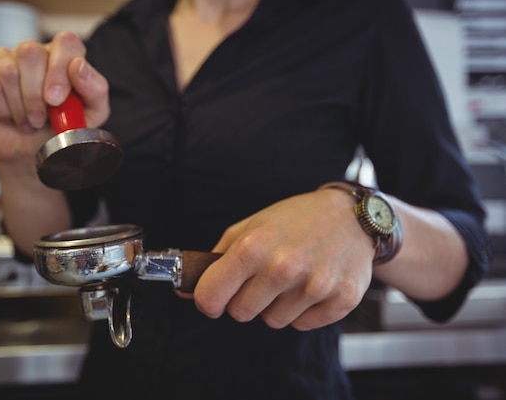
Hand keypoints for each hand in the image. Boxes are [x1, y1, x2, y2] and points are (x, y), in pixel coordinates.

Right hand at [0, 32, 109, 164]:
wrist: (34, 154)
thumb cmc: (63, 128)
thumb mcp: (92, 114)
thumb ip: (95, 89)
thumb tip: (78, 66)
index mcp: (64, 56)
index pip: (65, 42)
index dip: (60, 69)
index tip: (56, 99)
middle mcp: (34, 52)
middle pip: (30, 52)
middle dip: (35, 95)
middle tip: (41, 119)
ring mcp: (4, 60)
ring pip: (8, 70)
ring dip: (20, 107)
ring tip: (28, 121)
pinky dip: (2, 110)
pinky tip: (8, 117)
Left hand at [194, 188, 374, 330]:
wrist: (353, 217)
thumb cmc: (296, 219)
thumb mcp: (250, 225)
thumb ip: (217, 259)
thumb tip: (187, 292)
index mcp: (254, 246)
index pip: (211, 297)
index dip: (208, 300)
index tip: (214, 296)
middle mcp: (283, 267)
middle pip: (240, 313)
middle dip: (245, 299)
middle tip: (261, 278)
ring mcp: (314, 285)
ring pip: (272, 321)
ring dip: (275, 305)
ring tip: (290, 277)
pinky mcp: (339, 300)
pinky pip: (301, 325)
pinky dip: (301, 310)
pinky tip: (310, 285)